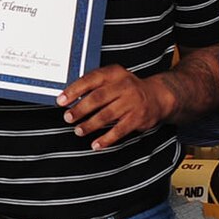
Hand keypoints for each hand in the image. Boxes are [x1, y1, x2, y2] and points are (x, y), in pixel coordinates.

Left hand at [56, 64, 173, 148]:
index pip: (91, 79)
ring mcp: (132, 102)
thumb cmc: (127, 89)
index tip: (61, 101)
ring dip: (90, 125)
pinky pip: (119, 130)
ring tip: (78, 131)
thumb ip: (94, 86)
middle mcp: (124, 85)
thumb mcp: (113, 79)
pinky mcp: (138, 118)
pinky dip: (106, 139)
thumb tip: (68, 99)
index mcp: (114, 73)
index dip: (74, 90)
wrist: (157, 96)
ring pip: (107, 115)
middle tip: (68, 118)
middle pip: (98, 98)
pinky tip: (95, 144)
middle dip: (80, 109)